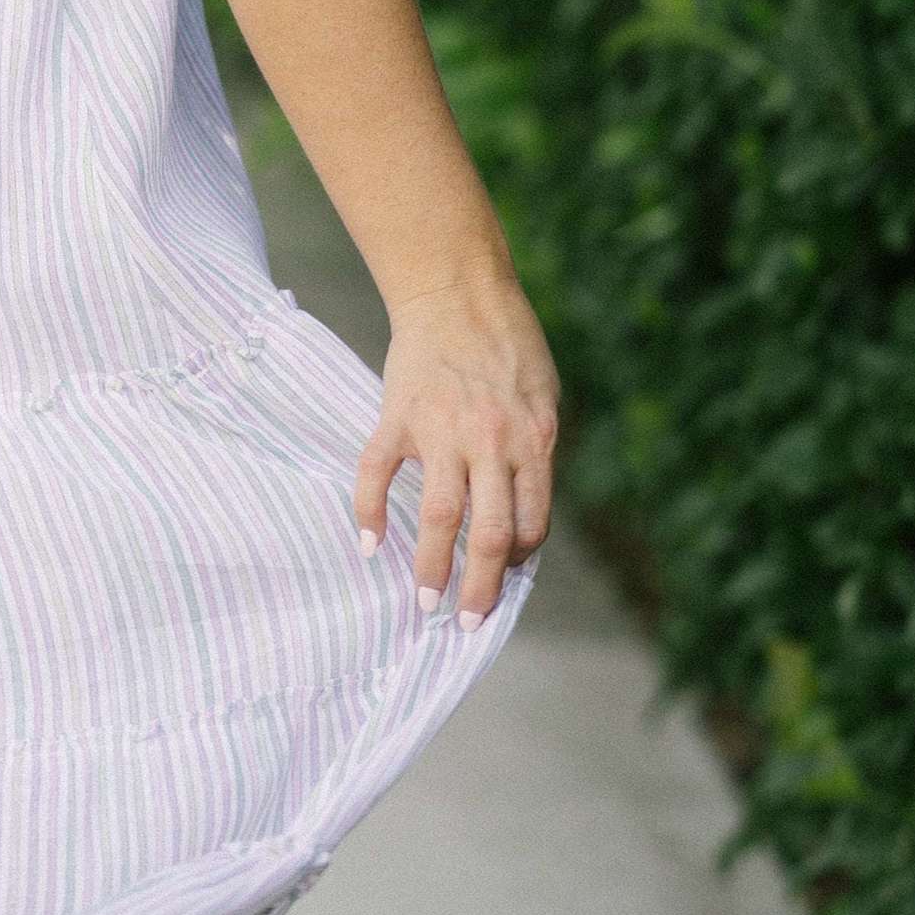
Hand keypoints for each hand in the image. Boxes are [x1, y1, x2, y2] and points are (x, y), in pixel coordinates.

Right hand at [354, 277, 560, 621]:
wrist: (458, 292)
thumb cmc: (509, 344)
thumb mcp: (544, 397)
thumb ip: (535, 451)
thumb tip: (526, 511)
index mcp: (533, 440)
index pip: (531, 522)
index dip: (520, 561)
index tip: (505, 577)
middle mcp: (491, 443)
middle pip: (489, 534)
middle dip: (479, 588)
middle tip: (466, 623)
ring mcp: (442, 432)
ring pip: (439, 517)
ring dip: (432, 568)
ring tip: (425, 602)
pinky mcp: (399, 418)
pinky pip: (378, 474)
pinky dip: (370, 513)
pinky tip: (370, 544)